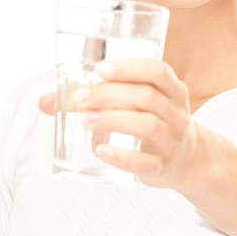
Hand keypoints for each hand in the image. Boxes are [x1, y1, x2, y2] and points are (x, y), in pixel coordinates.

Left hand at [39, 59, 199, 189]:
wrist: (191, 160)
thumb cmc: (156, 122)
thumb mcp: (140, 104)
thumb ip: (101, 97)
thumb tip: (45, 101)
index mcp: (172, 91)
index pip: (158, 71)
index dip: (130, 68)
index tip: (101, 68)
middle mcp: (175, 114)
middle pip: (147, 97)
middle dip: (110, 95)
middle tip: (80, 97)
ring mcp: (172, 142)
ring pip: (147, 126)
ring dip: (113, 120)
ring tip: (85, 119)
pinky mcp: (163, 167)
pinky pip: (145, 163)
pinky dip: (122, 157)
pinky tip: (101, 151)